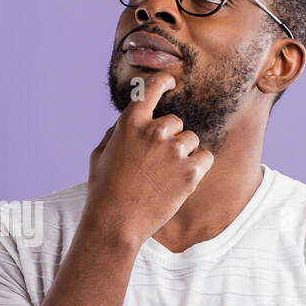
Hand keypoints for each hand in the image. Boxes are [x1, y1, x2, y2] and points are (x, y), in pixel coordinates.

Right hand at [84, 71, 214, 247]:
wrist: (115, 223)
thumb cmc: (103, 190)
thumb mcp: (100, 154)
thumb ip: (117, 132)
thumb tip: (131, 121)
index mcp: (130, 123)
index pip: (152, 88)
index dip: (164, 81)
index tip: (171, 82)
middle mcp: (154, 131)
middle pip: (175, 122)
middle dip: (170, 137)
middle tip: (156, 162)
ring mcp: (174, 150)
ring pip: (190, 139)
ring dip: (183, 152)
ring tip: (165, 175)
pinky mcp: (190, 171)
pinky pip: (205, 157)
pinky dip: (198, 166)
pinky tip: (182, 180)